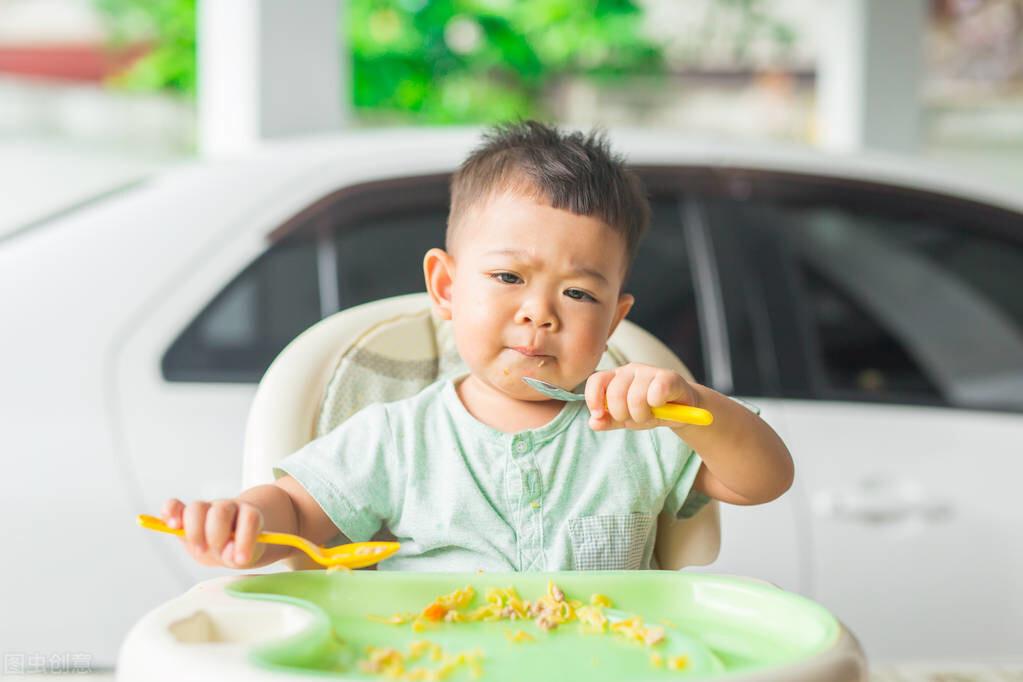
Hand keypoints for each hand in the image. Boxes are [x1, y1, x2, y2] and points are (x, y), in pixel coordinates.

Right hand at [162, 497, 265, 567]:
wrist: (229, 542)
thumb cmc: (238, 549)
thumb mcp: (242, 556)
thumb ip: (237, 555)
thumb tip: (228, 552)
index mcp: (248, 515)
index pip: (249, 518)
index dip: (245, 538)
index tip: (241, 560)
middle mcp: (227, 507)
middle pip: (220, 512)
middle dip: (215, 535)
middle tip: (215, 554)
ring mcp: (206, 508)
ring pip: (197, 508)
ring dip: (194, 531)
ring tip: (199, 550)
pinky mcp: (186, 515)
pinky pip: (174, 506)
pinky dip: (170, 512)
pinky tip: (171, 525)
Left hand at [585, 363, 699, 430]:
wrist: (682, 409)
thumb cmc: (651, 411)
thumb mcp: (626, 418)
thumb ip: (608, 420)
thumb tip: (592, 423)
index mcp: (615, 378)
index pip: (596, 380)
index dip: (593, 398)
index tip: (598, 415)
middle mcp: (629, 370)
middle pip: (615, 393)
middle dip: (623, 414)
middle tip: (634, 419)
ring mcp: (649, 371)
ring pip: (635, 397)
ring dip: (642, 415)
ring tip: (650, 415)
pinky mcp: (668, 376)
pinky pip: (656, 393)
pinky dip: (657, 405)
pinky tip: (662, 405)